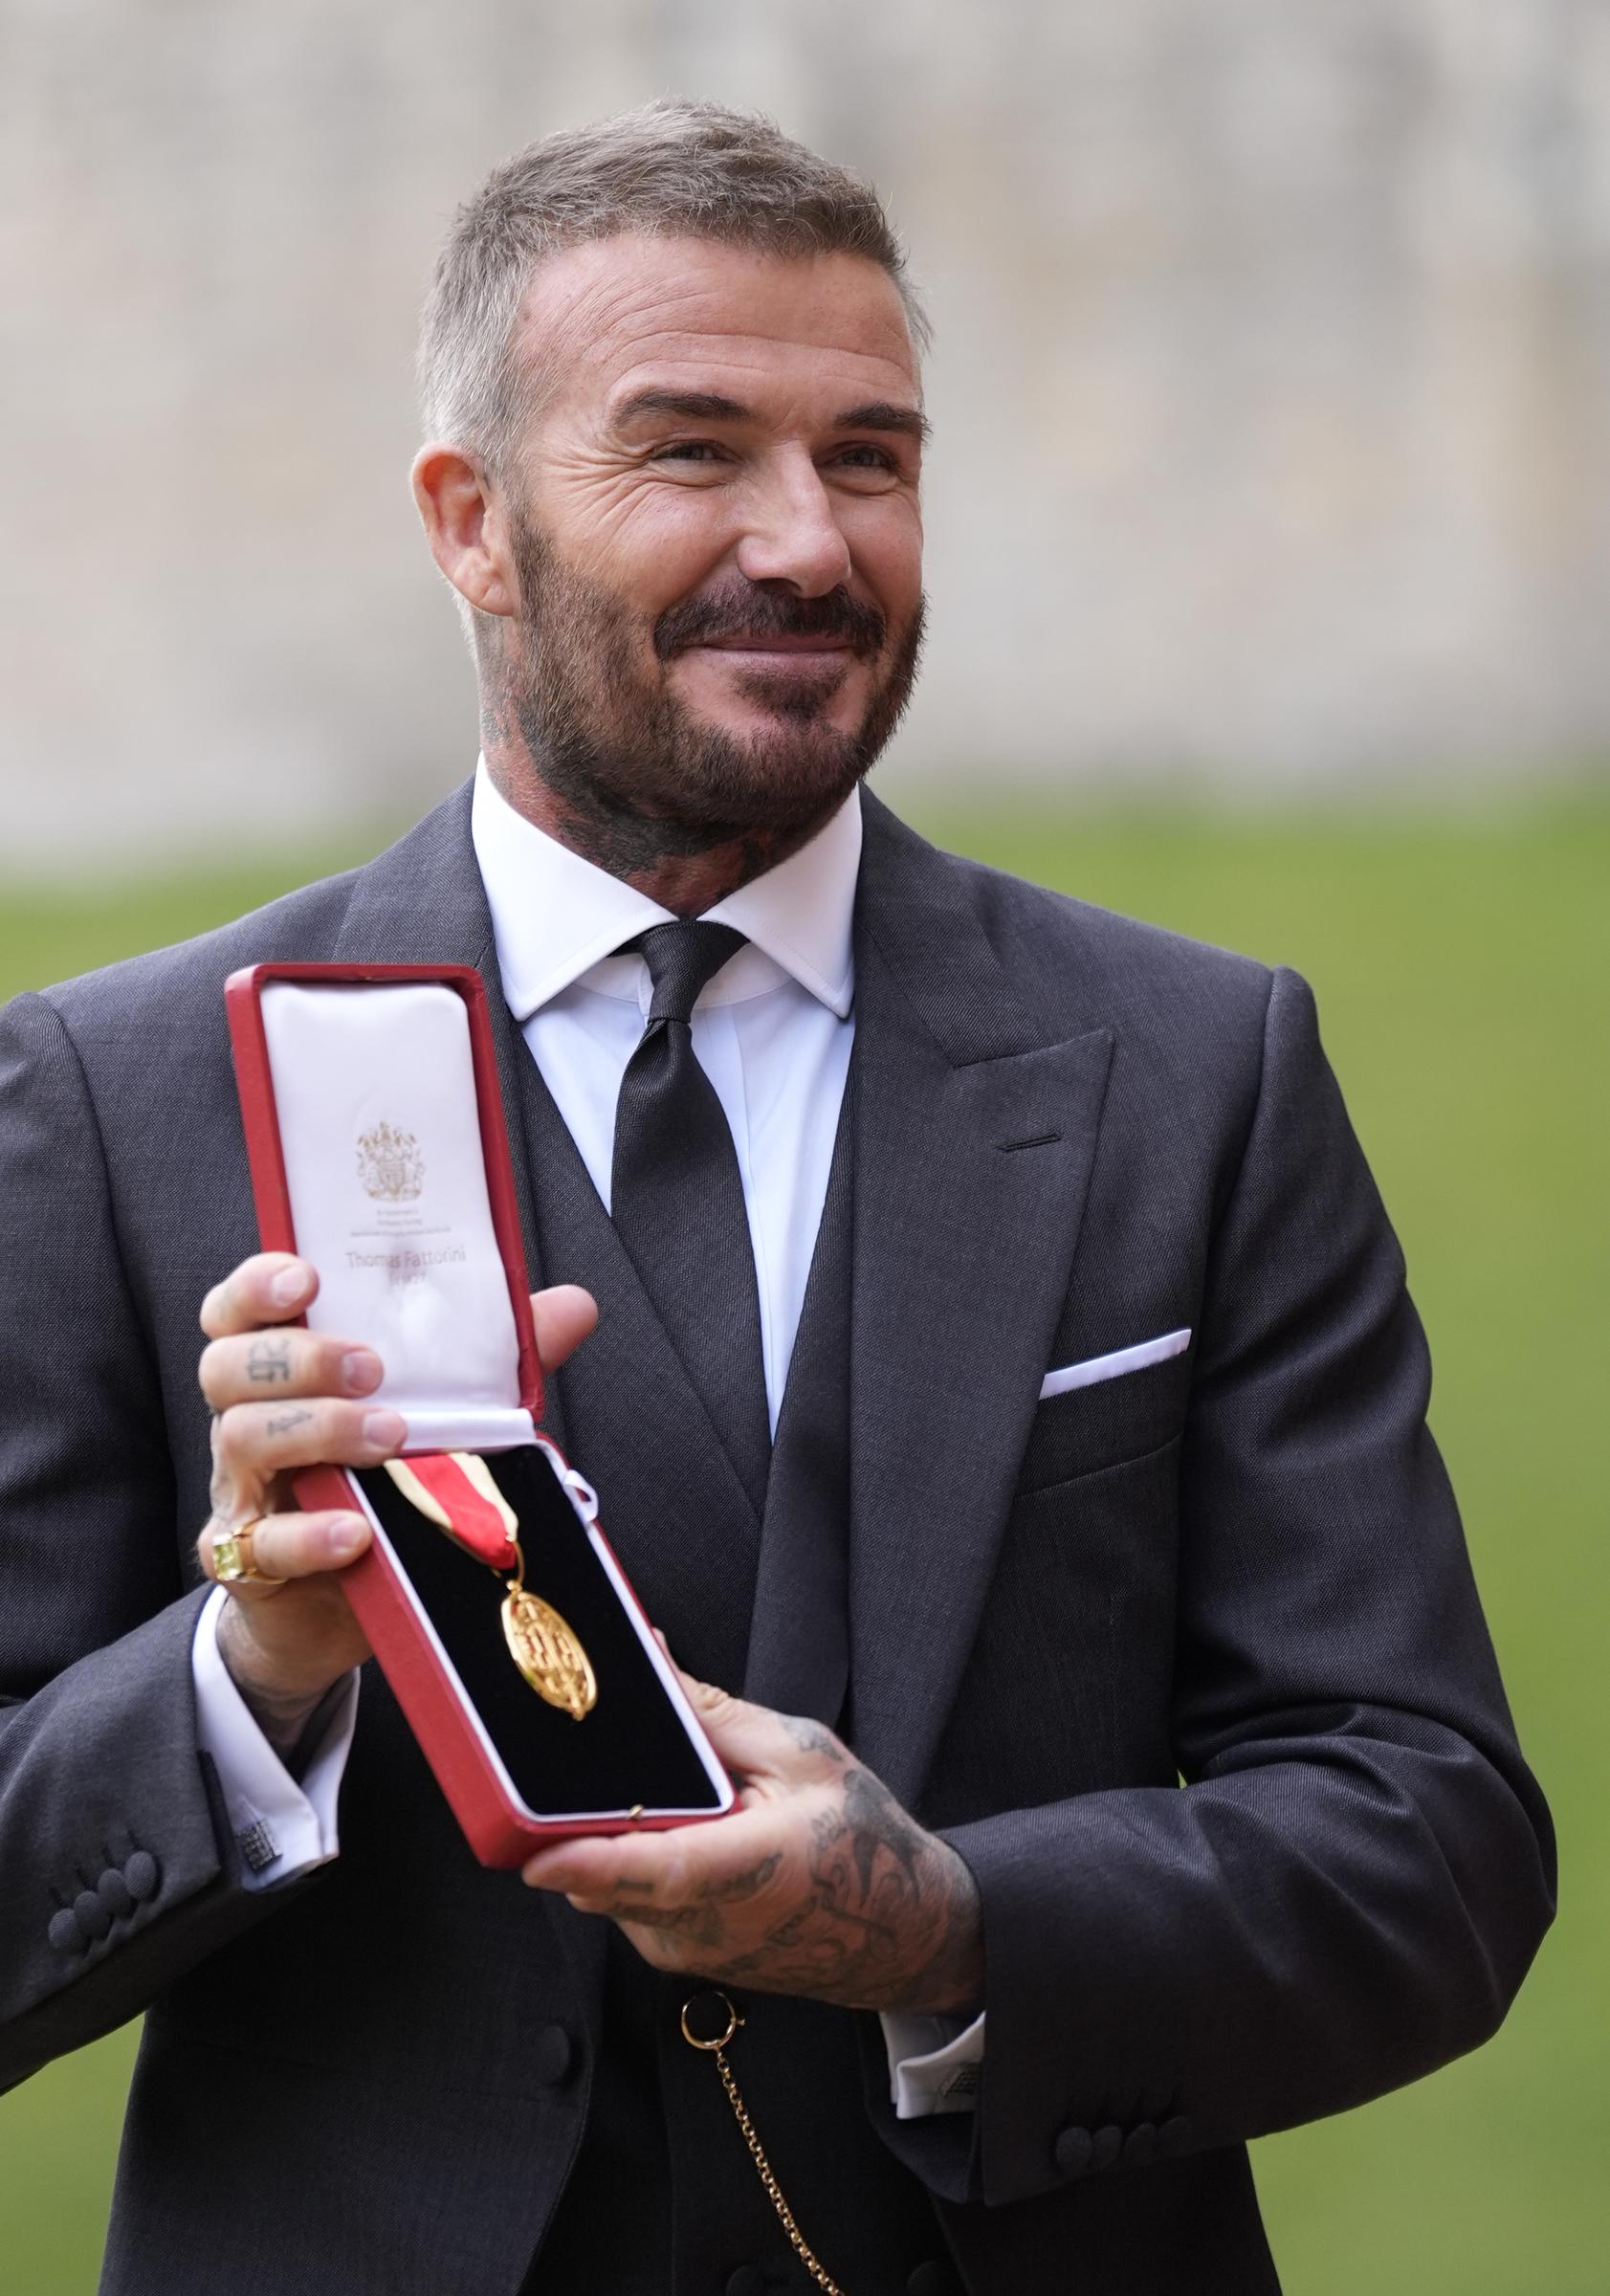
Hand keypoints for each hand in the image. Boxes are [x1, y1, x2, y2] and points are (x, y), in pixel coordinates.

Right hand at [196, 1250, 596, 1747]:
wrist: (340, 1611)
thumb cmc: (386, 1488)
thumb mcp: (444, 1417)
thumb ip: (497, 1360)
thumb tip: (574, 1306)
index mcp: (286, 1376)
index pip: (240, 1313)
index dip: (258, 1285)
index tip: (307, 1277)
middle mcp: (249, 1423)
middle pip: (229, 1366)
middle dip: (302, 1356)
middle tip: (374, 1368)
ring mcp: (242, 1494)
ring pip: (239, 1438)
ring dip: (320, 1429)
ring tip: (390, 1438)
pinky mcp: (248, 1566)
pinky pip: (257, 1545)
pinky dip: (308, 1535)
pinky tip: (356, 1532)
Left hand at [521, 1676, 983, 2017]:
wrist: (899, 1929)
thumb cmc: (859, 1834)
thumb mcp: (801, 1753)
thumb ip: (715, 1716)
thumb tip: (648, 1660)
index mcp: (749, 1872)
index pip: (656, 1873)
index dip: (592, 1862)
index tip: (535, 1855)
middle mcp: (706, 1927)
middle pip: (607, 1874)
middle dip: (576, 1820)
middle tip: (551, 1760)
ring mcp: (685, 1950)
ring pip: (606, 1887)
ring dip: (607, 1837)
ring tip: (644, 1788)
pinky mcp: (674, 1956)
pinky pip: (622, 1900)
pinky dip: (625, 1860)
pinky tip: (664, 1824)